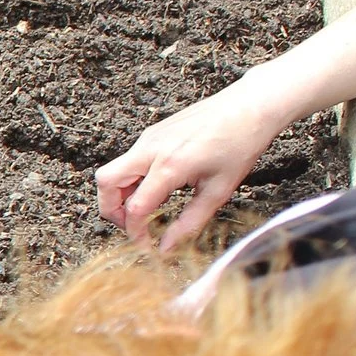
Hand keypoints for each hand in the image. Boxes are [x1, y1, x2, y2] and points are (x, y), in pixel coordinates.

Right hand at [93, 75, 290, 248]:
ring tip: (146, 209)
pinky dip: (132, 179)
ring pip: (113, 170)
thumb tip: (167, 248)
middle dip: (111, 210)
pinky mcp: (152, 133)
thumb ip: (189, 223)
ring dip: (120, 194)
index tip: (147, 246)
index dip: (136, 233)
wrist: (250, 107)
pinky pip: (129, 160)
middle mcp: (151, 149)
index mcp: (169, 166)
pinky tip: (157, 188)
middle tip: (132, 225)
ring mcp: (148, 138)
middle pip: (105, 183)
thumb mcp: (218, 191)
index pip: (135, 208)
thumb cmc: (240, 144)